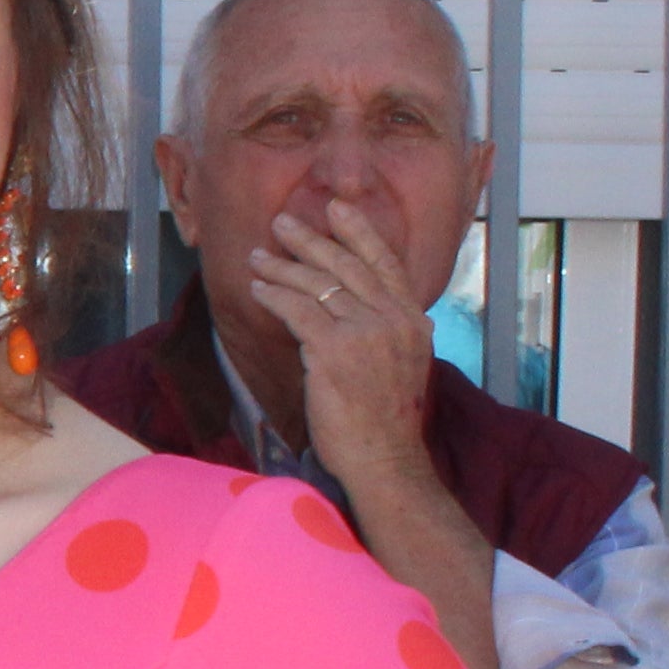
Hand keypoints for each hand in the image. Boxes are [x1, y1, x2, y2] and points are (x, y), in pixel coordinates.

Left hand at [255, 200, 441, 481]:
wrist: (384, 459)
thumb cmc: (385, 421)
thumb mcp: (401, 364)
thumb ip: (385, 330)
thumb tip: (356, 306)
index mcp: (412, 321)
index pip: (384, 264)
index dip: (359, 232)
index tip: (337, 208)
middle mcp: (394, 320)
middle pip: (346, 266)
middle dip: (310, 240)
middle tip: (281, 223)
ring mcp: (366, 333)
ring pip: (317, 286)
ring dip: (281, 268)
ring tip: (257, 257)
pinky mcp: (334, 350)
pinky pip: (297, 311)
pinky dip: (274, 297)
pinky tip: (258, 291)